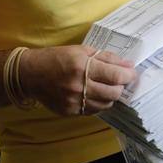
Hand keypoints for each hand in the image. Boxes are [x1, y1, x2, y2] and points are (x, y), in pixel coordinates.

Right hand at [22, 45, 136, 115]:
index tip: (133, 73)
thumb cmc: (56, 58)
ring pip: (105, 104)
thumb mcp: (80, 50)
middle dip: (121, 86)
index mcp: (82, 66)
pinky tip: (94, 94)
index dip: (129, 75)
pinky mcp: (70, 111)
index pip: (115, 76)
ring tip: (106, 87)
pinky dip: (98, 103)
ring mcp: (74, 101)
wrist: (30, 74)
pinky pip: (93, 110)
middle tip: (120, 80)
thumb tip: (126, 65)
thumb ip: (105, 57)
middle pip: (113, 93)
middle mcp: (79, 86)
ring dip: (110, 96)